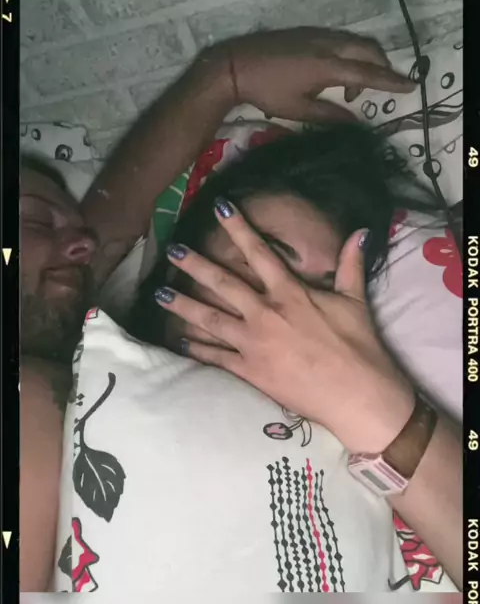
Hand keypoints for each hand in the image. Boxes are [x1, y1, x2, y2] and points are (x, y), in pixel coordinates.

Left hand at [155, 202, 415, 453]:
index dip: (238, 227)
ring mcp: (253, 343)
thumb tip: (361, 231)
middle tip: (172, 250)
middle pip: (222, 283)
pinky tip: (178, 341)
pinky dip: (195, 350)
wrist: (356, 396)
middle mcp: (265, 313)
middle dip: (195, 265)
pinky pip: (216, 357)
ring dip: (182, 306)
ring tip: (158, 295)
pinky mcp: (249, 371)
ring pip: (209, 319)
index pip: (259, 252)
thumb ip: (351, 264)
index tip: (219, 207)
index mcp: (290, 292)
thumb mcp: (356, 301)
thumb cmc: (359, 348)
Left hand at [202, 27, 415, 122]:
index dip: (391, 81)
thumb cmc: (265, 91)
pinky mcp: (308, 32)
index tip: (410, 87)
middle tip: (380, 88)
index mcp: (328, 66)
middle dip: (381, 67)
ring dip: (364, 60)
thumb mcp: (298, 110)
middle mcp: (328, 44)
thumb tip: (355, 122)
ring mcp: (318, 34)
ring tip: (350, 88)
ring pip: (355, 41)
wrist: (235, 65)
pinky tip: (334, 73)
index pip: (369, 74)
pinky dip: (349, 53)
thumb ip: (330, 115)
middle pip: (369, 50)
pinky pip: (341, 38)